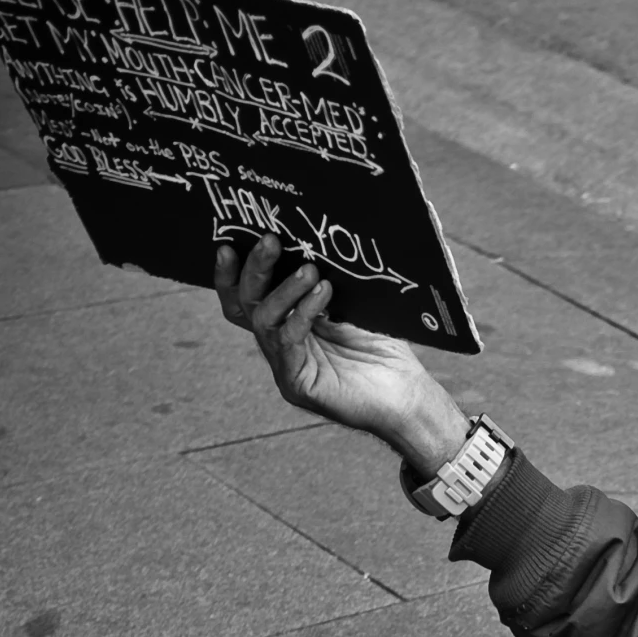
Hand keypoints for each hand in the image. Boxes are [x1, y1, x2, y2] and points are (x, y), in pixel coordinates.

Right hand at [213, 236, 469, 473]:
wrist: (409, 396)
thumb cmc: (385, 351)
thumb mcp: (351, 308)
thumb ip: (324, 283)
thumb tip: (310, 240)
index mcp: (287, 326)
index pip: (245, 299)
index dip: (231, 274)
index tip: (228, 244)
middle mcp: (279, 346)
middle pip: (247, 304)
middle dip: (255, 270)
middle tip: (270, 241)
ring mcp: (285, 367)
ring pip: (265, 320)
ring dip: (285, 289)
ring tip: (310, 270)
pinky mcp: (297, 385)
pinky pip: (288, 341)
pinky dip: (303, 312)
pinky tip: (324, 292)